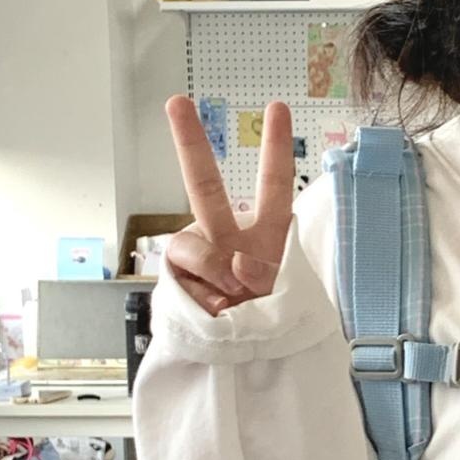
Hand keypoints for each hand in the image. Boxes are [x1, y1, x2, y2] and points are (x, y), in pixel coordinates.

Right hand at [163, 97, 295, 314]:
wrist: (243, 356)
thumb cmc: (269, 316)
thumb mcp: (282, 294)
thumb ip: (261, 274)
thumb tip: (234, 270)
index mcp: (266, 232)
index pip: (273, 185)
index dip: (274, 148)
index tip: (275, 107)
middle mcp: (229, 237)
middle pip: (204, 187)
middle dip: (189, 145)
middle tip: (176, 102)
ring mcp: (200, 259)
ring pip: (191, 244)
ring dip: (215, 271)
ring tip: (235, 299)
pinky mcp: (176, 282)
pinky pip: (185, 283)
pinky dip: (205, 301)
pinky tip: (218, 313)